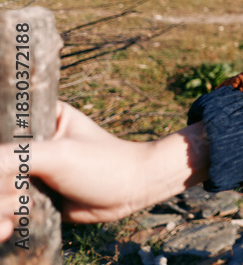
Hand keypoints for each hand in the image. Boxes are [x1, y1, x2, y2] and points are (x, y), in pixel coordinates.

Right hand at [1, 102, 208, 239]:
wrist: (131, 191)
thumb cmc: (104, 164)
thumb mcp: (60, 155)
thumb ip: (17, 157)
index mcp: (39, 118)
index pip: (2, 127)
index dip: (2, 151)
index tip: (20, 170)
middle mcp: (32, 142)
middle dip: (4, 182)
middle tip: (21, 190)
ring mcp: (32, 169)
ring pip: (1, 187)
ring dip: (5, 201)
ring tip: (24, 204)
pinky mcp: (35, 194)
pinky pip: (8, 206)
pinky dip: (7, 216)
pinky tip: (14, 222)